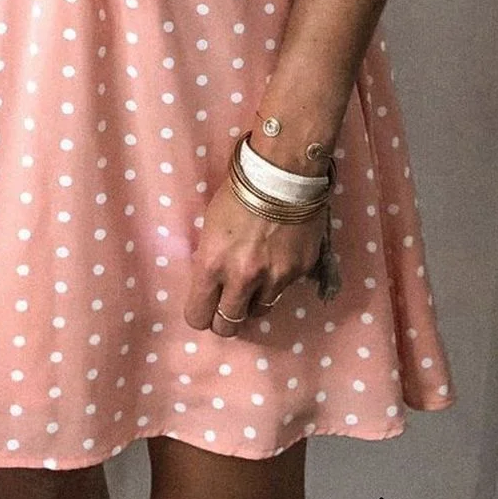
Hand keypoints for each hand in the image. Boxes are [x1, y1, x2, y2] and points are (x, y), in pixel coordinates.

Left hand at [183, 173, 326, 337]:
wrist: (283, 173)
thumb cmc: (238, 193)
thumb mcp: (211, 228)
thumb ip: (211, 261)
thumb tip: (214, 284)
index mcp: (212, 264)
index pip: (198, 316)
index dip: (200, 313)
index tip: (205, 306)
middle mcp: (242, 278)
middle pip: (228, 325)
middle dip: (225, 319)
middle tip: (228, 304)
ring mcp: (274, 278)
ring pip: (258, 312)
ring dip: (254, 301)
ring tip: (255, 279)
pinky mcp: (299, 272)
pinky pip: (283, 290)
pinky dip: (277, 281)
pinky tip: (277, 258)